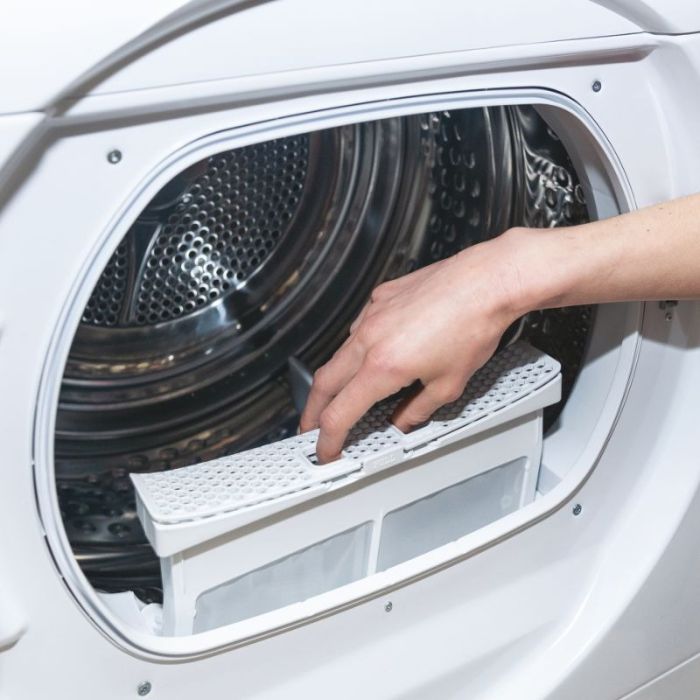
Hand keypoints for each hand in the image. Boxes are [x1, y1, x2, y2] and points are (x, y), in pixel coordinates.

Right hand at [300, 230, 528, 462]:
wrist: (487, 282)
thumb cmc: (474, 327)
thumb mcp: (449, 384)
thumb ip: (418, 410)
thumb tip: (402, 421)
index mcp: (383, 367)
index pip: (340, 413)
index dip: (328, 439)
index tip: (327, 449)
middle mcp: (369, 338)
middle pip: (324, 382)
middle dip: (313, 410)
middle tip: (312, 426)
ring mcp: (372, 315)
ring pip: (339, 353)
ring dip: (336, 378)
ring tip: (344, 392)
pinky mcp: (381, 297)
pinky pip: (359, 327)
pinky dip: (358, 347)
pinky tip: (375, 352)